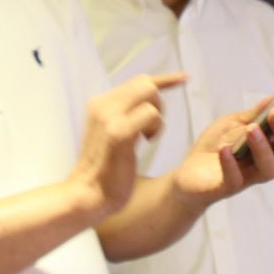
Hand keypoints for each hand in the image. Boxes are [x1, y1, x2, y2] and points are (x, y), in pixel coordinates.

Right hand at [72, 72, 187, 220]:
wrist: (88, 194)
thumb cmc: (104, 169)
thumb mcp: (112, 133)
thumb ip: (126, 114)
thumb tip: (149, 98)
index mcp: (100, 104)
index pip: (137, 81)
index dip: (164, 79)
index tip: (185, 78)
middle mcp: (102, 105)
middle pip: (145, 83)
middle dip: (159, 102)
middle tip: (153, 129)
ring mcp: (109, 118)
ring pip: (149, 94)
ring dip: (157, 118)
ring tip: (147, 138)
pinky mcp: (118, 133)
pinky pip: (150, 114)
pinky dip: (155, 127)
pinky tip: (146, 142)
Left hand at [172, 84, 273, 202]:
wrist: (189, 175)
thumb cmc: (216, 145)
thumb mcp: (233, 123)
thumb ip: (253, 114)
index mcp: (270, 143)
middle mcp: (266, 161)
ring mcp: (249, 176)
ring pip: (269, 169)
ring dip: (263, 148)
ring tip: (252, 130)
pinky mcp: (228, 187)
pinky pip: (235, 178)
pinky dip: (231, 163)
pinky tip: (225, 149)